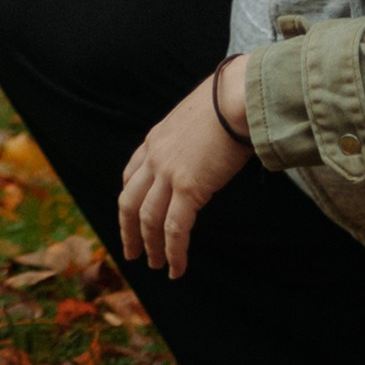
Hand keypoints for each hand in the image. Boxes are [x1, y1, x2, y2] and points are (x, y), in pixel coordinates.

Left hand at [118, 65, 251, 280]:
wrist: (236, 96)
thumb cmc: (228, 100)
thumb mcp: (198, 116)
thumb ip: (193, 136)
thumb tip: (209, 145)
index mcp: (156, 139)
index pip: (131, 174)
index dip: (130, 198)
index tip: (131, 215)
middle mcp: (155, 157)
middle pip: (129, 201)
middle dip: (128, 230)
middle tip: (132, 253)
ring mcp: (168, 173)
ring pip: (148, 220)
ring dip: (151, 247)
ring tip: (157, 266)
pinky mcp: (189, 188)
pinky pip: (175, 229)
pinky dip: (174, 252)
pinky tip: (177, 268)